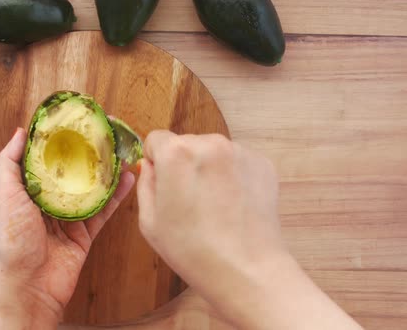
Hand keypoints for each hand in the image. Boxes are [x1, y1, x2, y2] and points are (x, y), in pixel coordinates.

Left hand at [0, 128, 134, 329]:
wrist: (29, 288)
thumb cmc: (11, 243)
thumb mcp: (5, 197)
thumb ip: (9, 164)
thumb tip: (19, 132)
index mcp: (25, 192)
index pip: (42, 160)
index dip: (57, 141)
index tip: (72, 123)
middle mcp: (46, 203)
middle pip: (70, 173)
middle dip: (86, 155)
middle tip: (103, 135)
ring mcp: (67, 219)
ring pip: (90, 190)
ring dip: (106, 173)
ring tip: (121, 154)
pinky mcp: (84, 235)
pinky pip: (102, 212)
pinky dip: (116, 197)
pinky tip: (127, 180)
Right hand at [138, 132, 283, 294]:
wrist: (246, 269)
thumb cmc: (193, 250)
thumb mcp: (149, 221)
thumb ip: (145, 183)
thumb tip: (151, 165)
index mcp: (176, 153)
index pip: (156, 139)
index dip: (156, 162)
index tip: (164, 185)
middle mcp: (210, 142)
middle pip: (186, 143)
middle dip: (184, 165)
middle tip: (189, 201)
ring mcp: (240, 152)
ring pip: (212, 152)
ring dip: (209, 170)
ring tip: (214, 206)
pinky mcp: (262, 163)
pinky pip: (236, 162)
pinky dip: (232, 177)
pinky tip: (233, 206)